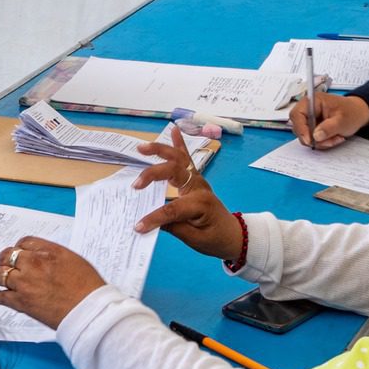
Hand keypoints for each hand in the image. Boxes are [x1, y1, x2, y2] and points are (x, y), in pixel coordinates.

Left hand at [0, 235, 104, 329]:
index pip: (24, 242)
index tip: (19, 254)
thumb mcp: (73, 260)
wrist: (90, 310)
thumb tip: (41, 256)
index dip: (19, 248)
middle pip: (6, 255)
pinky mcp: (21, 303)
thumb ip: (52, 255)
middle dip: (5, 260)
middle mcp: (33, 264)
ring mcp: (25, 284)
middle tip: (5, 265)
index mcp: (48, 252)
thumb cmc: (87, 287)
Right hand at [133, 131, 243, 260]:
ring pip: (179, 159)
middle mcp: (199, 187)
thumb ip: (172, 227)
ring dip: (160, 151)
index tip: (138, 226)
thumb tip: (147, 222)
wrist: (233, 235)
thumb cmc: (215, 239)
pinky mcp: (196, 178)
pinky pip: (187, 158)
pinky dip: (179, 143)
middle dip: (153, 175)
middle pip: (174, 172)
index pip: (172, 209)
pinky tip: (173, 129)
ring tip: (142, 148)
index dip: (154, 218)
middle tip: (135, 185)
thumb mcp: (194, 239)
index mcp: (200, 203)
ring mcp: (198, 180)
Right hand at [290, 92, 368, 148]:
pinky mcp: (312, 126)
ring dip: (320, 141)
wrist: (358, 114)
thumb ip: (328, 128)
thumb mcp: (342, 121)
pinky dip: (322, 142)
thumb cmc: (351, 112)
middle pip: (298, 126)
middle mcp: (308, 109)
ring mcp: (310, 118)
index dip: (301, 128)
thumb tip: (315, 136)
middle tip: (329, 141)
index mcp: (313, 101)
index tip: (309, 140)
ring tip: (335, 138)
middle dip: (313, 138)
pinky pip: (311, 138)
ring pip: (305, 135)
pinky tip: (333, 138)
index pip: (297, 114)